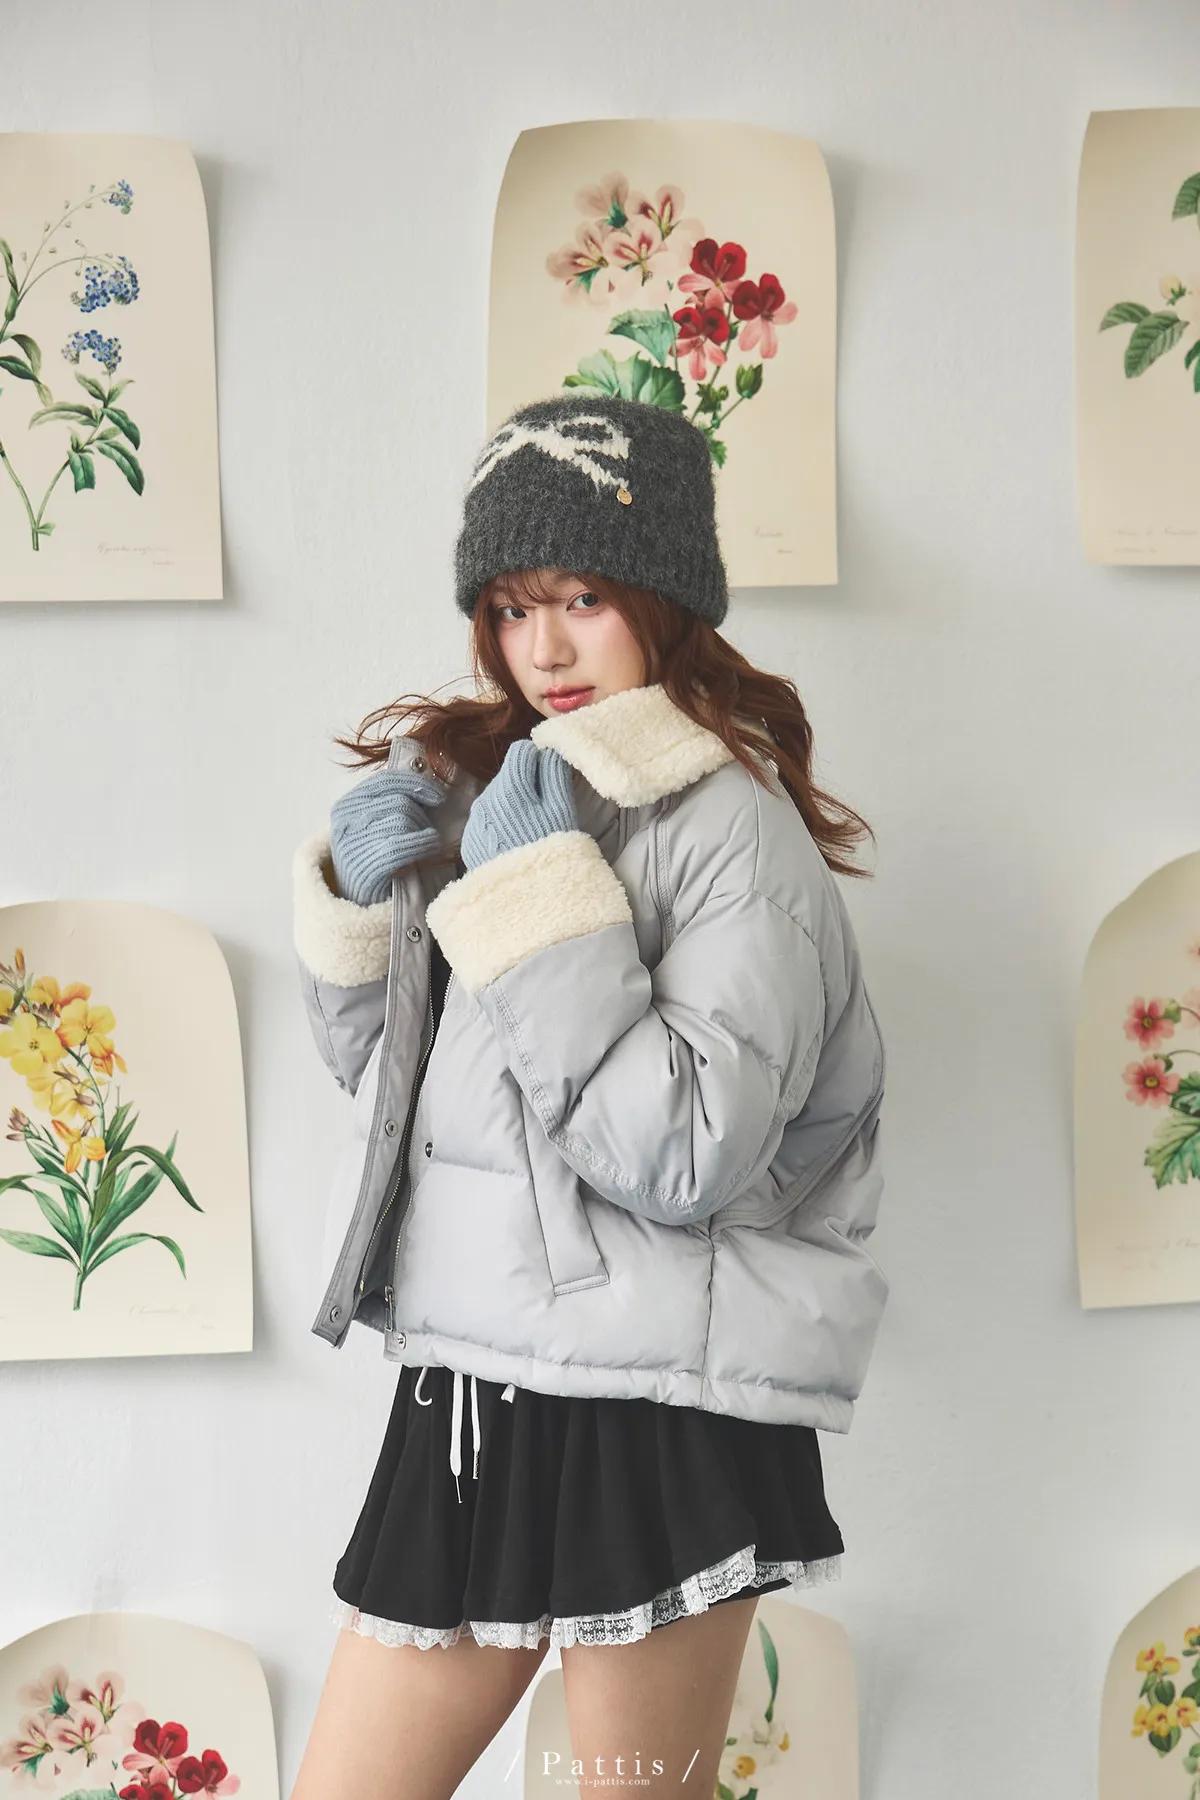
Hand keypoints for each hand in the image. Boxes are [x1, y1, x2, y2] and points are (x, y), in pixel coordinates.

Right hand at [330, 762, 449, 904]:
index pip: (386, 780)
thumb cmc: (375, 860)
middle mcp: (345, 820)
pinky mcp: (364, 866)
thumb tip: (428, 775)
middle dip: (423, 815)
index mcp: (347, 804)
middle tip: (430, 831)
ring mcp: (352, 843)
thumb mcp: (375, 826)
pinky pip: (402, 844)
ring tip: (428, 844)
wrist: (360, 905)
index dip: (417, 784)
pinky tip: (432, 847)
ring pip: (403, 819)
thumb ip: (392, 802)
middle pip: (399, 801)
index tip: (439, 795)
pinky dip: (423, 843)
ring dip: (424, 831)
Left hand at [460, 740, 576, 871]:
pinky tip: (513, 844)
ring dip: (512, 804)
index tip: (550, 778)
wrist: (524, 898)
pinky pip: (486, 821)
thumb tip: (549, 749)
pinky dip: (500, 824)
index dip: (539, 760)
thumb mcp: (562, 810)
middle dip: (525, 783)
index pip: (520, 751)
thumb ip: (554, 774)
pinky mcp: (469, 842)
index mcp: (509, 787)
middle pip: (507, 774)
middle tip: (543, 810)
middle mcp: (484, 799)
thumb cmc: (550, 850)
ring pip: (495, 797)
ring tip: (529, 830)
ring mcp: (474, 822)